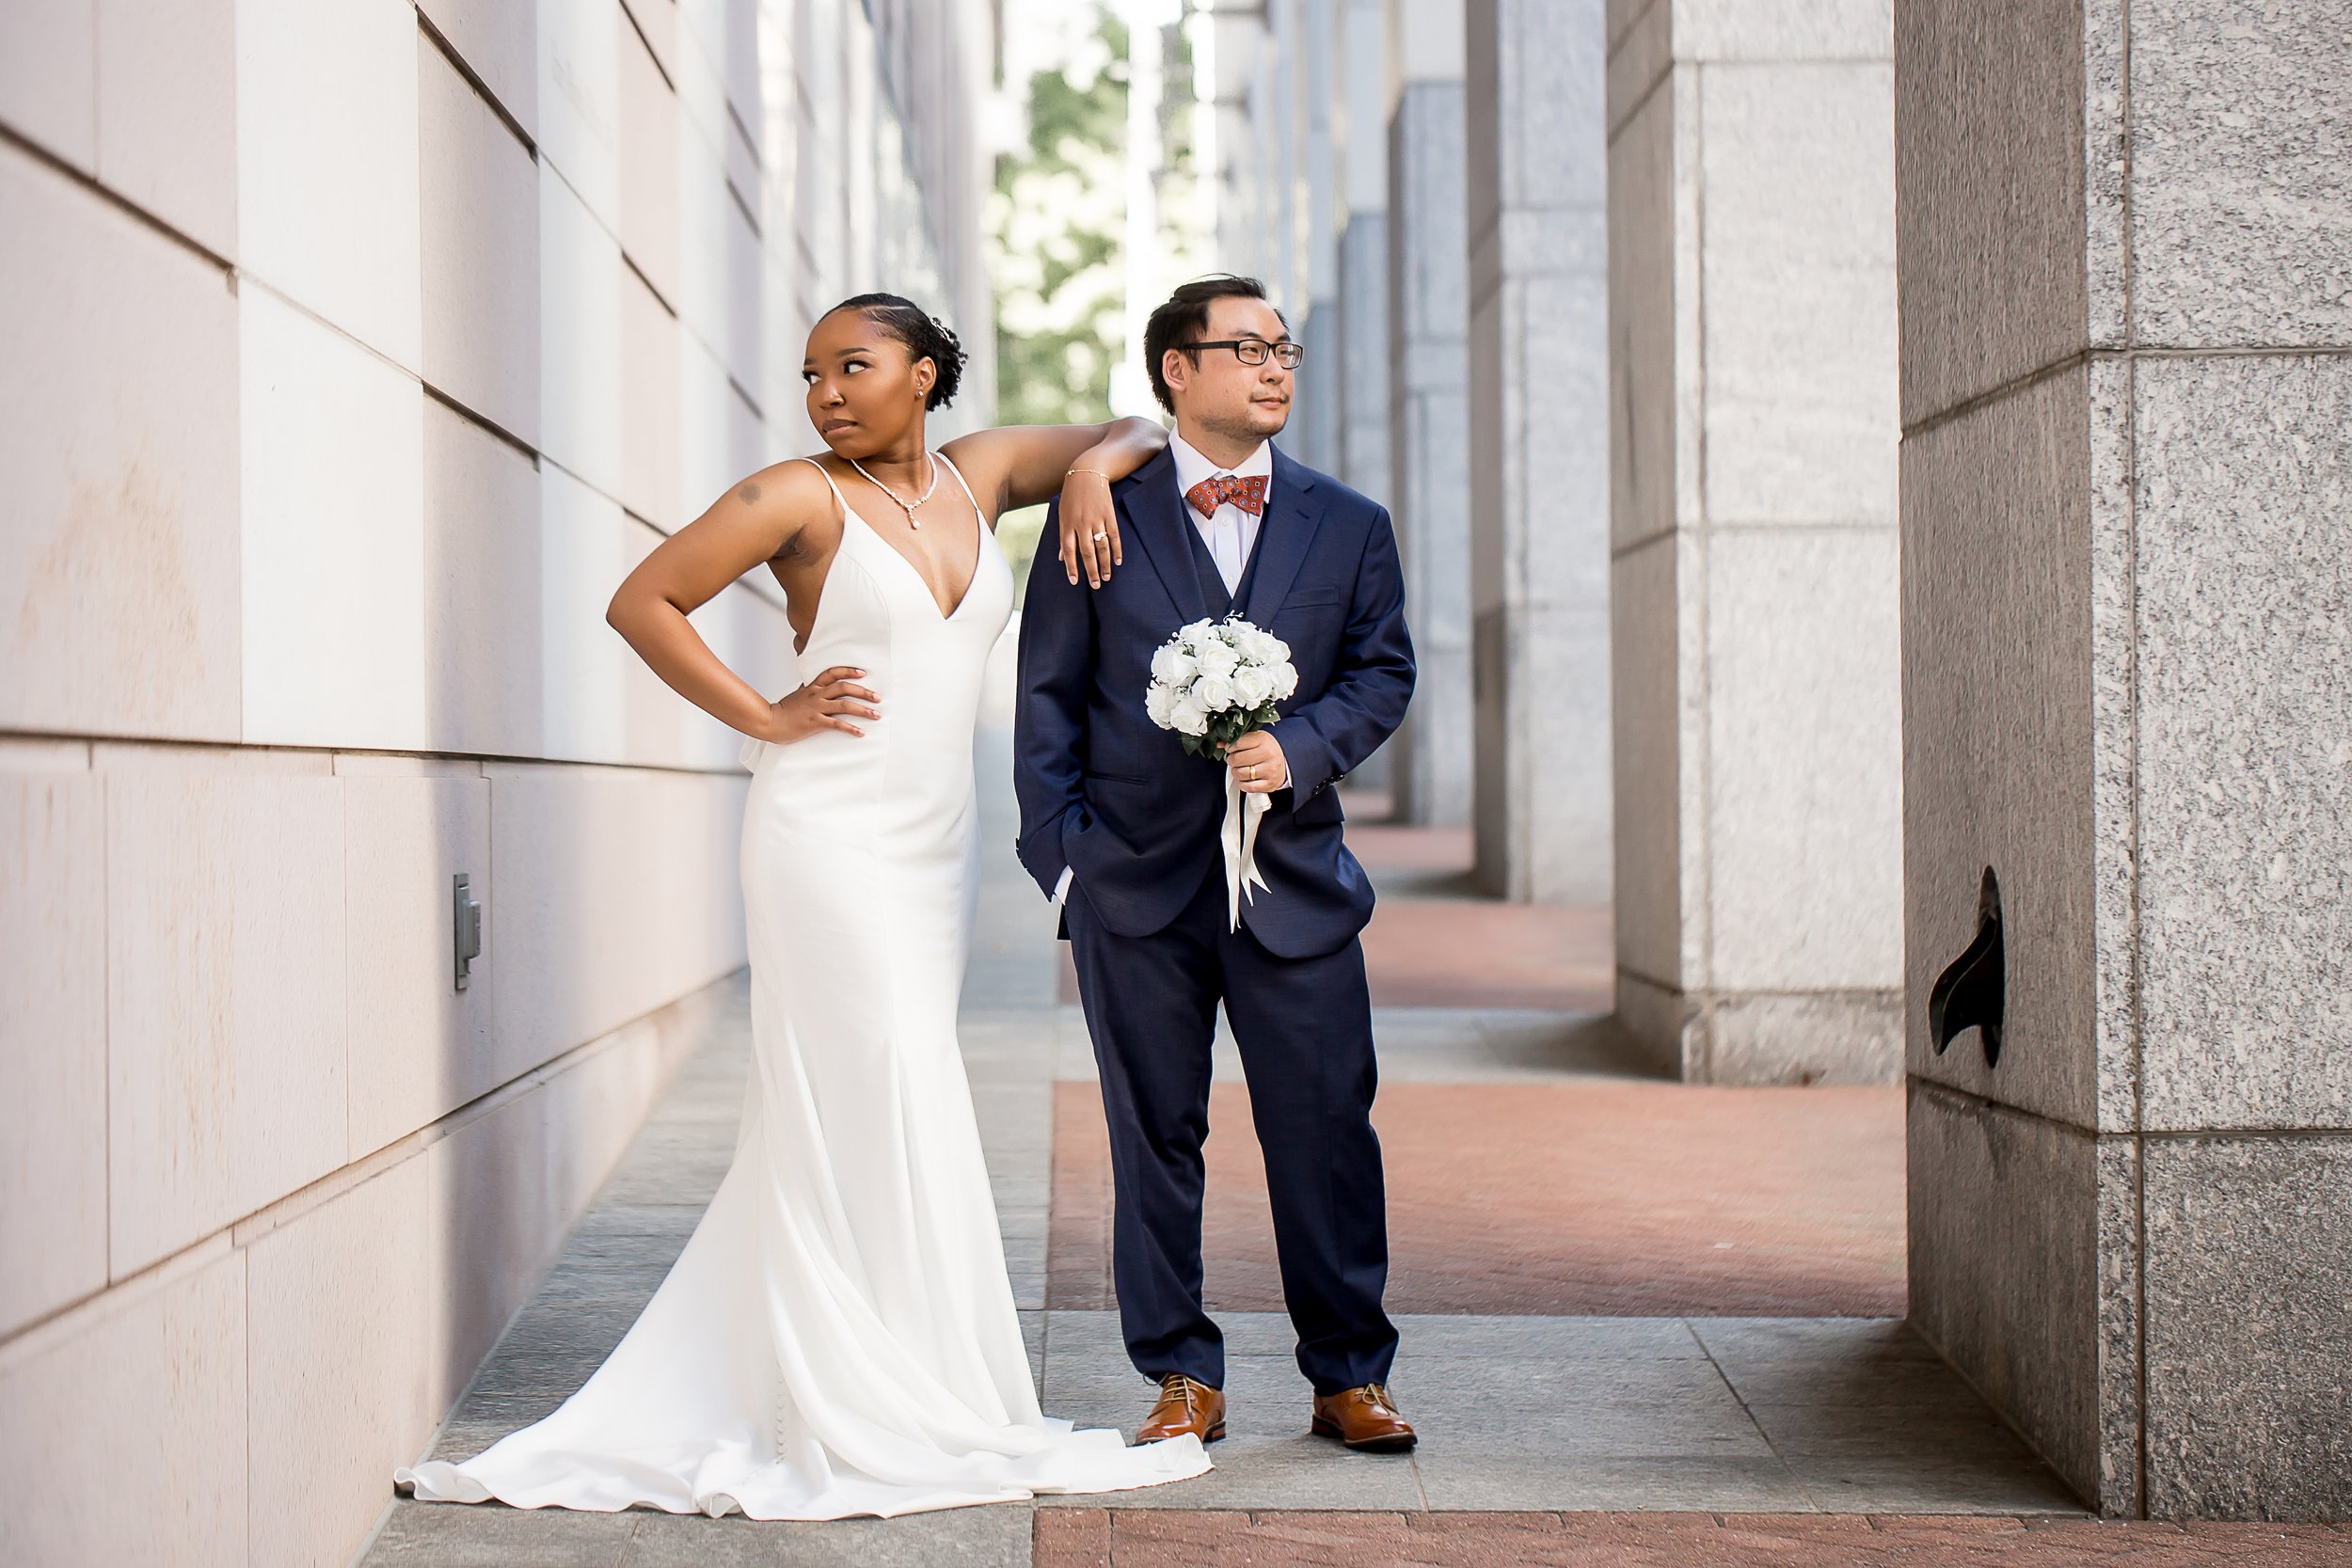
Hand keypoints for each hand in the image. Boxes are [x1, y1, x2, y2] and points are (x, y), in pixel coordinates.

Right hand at [762, 666, 878, 741]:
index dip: (849, 671)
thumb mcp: (799, 695)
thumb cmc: (785, 709)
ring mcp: (816, 708)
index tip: (863, 673)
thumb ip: (812, 690)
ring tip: (876, 715)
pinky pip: (837, 724)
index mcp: (813, 686)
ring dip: (863, 710)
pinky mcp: (814, 722)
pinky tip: (861, 732)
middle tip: (878, 697)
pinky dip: (851, 728)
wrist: (770, 721)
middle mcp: (816, 694)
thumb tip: (822, 686)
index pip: (833, 673)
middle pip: (844, 687)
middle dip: (863, 692)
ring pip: (844, 705)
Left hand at [1057, 464, 1122, 587]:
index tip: (1074, 582)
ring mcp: (1096, 519)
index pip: (1069, 551)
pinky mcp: (1109, 515)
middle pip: (1087, 552)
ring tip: (1107, 577)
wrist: (1087, 473)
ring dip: (1104, 564)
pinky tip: (1117, 561)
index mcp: (1068, 524)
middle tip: (1096, 585)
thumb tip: (1061, 558)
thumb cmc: (1072, 496)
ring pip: (1101, 546)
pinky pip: (1114, 536)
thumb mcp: (1063, 515)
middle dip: (1091, 570)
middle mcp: (1081, 524)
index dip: (1071, 567)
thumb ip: (1063, 537)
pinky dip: (1116, 549)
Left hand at [1224, 730, 1288, 793]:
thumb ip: (1237, 741)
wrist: (1285, 762)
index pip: (1238, 743)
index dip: (1230, 747)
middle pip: (1237, 759)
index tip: (1231, 749)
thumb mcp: (1255, 740)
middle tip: (1235, 760)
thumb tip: (1219, 744)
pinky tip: (1246, 778)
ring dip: (1236, 772)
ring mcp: (1270, 770)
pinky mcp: (1270, 783)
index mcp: (1263, 740)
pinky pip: (1248, 787)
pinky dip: (1243, 784)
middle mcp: (1268, 754)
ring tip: (1241, 769)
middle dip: (1232, 760)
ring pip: (1241, 773)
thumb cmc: (1267, 750)